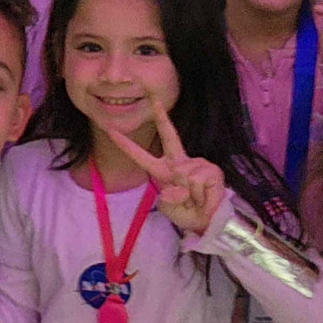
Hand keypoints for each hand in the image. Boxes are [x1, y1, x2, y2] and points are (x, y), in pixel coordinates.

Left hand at [104, 98, 226, 235]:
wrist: (207, 222)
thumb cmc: (187, 213)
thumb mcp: (169, 207)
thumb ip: (170, 196)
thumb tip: (178, 186)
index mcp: (163, 170)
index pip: (142, 156)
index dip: (126, 145)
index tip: (111, 130)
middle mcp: (179, 162)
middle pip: (169, 135)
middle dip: (162, 117)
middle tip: (155, 100)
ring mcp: (196, 163)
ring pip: (183, 175)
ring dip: (189, 193)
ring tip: (195, 199)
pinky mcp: (211, 170)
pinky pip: (196, 181)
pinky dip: (199, 195)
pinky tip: (205, 197)